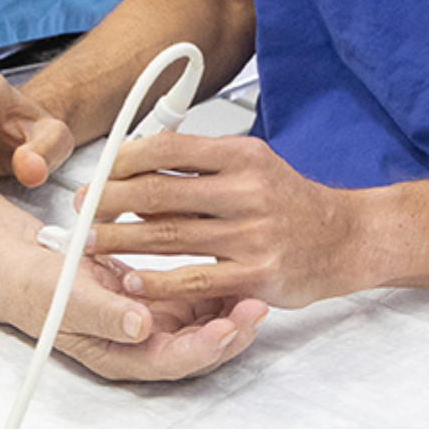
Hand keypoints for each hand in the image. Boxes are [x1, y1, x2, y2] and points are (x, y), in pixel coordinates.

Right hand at [46, 257, 269, 381]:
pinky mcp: (162, 298)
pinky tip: (231, 266)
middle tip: (256, 306)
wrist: (35, 269)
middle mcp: (146, 345)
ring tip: (255, 286)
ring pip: (205, 323)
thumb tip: (141, 326)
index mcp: (123, 355)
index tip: (227, 328)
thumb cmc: (44, 288)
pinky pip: (197, 297)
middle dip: (232, 330)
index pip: (172, 361)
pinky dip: (215, 284)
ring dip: (230, 308)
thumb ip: (105, 314)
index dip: (203, 348)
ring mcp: (157, 323)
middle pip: (199, 348)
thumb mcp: (69, 298)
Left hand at [88, 133, 372, 309]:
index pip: (169, 148)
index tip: (99, 169)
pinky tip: (131, 279)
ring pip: (168, 236)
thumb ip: (202, 164)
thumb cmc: (292, 202)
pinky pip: (192, 278)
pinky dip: (156, 279)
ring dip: (119, 239)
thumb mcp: (253, 165)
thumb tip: (140, 164)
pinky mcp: (255, 275)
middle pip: (160, 192)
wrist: (346, 238)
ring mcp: (252, 234)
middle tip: (81, 206)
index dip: (125, 158)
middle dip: (110, 199)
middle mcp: (247, 191)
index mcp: (243, 156)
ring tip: (90, 242)